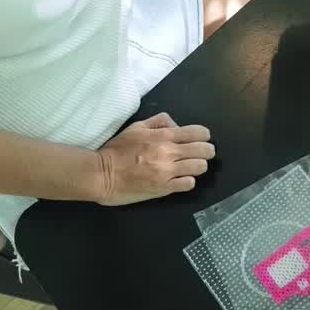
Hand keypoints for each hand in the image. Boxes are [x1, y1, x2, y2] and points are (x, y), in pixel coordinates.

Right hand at [95, 113, 214, 205]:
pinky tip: (181, 180)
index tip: (200, 139)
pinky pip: (188, 184)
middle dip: (207, 151)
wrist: (102, 174)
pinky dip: (188, 181)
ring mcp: (168, 171)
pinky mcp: (164, 188)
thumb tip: (177, 125)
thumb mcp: (136, 127)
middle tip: (201, 154)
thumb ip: (159, 121)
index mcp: (164, 135)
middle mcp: (169, 152)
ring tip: (190, 167)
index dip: (204, 136)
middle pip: (205, 150)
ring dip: (198, 166)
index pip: (199, 132)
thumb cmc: (117, 150)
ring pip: (200, 167)